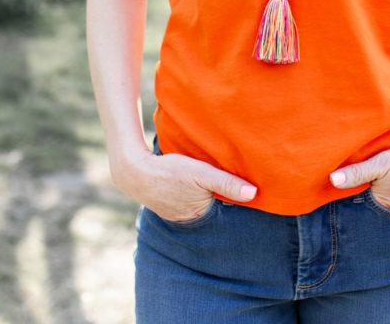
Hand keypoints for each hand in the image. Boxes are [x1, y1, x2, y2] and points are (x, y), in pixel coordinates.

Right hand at [113, 147, 256, 221]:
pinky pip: (183, 201)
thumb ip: (227, 183)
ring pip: (197, 204)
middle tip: (231, 184)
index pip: (224, 209)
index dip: (233, 199)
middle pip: (210, 207)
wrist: (134, 171)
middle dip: (219, 199)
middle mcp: (188, 218)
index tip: (245, 191)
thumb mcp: (202, 173)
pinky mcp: (165, 205)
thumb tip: (254, 194)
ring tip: (208, 184)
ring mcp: (175, 213)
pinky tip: (188, 184)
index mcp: (199, 213)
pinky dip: (188, 194)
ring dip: (203, 195)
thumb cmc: (171, 171)